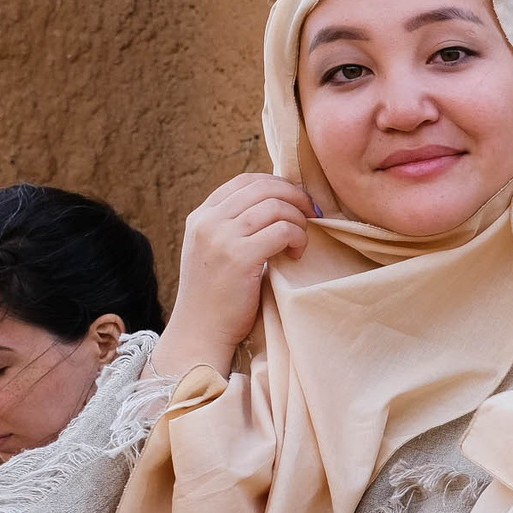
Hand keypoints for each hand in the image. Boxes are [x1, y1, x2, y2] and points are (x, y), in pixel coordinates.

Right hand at [150, 174, 313, 381]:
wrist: (200, 331)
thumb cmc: (216, 296)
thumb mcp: (216, 251)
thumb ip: (235, 226)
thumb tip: (279, 204)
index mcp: (201, 216)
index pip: (246, 181)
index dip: (279, 184)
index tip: (298, 201)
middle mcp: (208, 221)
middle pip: (264, 188)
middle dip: (296, 197)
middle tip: (312, 215)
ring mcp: (221, 237)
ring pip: (276, 207)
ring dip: (298, 221)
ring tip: (299, 242)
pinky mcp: (239, 257)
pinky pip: (282, 231)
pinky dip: (298, 238)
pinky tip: (296, 255)